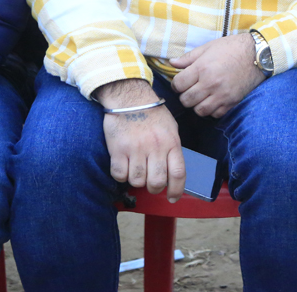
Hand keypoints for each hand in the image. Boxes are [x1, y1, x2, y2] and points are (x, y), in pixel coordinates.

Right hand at [96, 79, 185, 202]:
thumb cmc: (152, 114)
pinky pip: (119, 175)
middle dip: (154, 189)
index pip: (178, 173)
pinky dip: (121, 176)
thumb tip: (172, 172)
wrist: (130, 97)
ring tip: (136, 170)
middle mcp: (155, 147)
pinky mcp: (118, 149)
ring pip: (137, 181)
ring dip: (136, 181)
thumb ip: (172, 149)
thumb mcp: (171, 129)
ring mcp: (136, 149)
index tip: (172, 198)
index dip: (177, 190)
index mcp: (172, 142)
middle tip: (150, 183)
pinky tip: (123, 167)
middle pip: (157, 182)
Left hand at [170, 33, 264, 118]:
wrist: (258, 54)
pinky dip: (212, 110)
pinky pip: (215, 114)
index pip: (178, 85)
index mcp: (202, 68)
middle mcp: (211, 83)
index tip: (181, 81)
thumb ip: (189, 57)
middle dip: (185, 95)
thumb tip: (171, 63)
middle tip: (191, 89)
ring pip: (199, 110)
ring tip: (201, 96)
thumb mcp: (208, 47)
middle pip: (186, 100)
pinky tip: (213, 100)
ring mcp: (222, 94)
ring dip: (197, 105)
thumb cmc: (232, 47)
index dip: (176, 84)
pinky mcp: (232, 101)